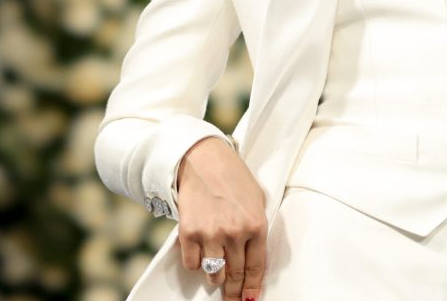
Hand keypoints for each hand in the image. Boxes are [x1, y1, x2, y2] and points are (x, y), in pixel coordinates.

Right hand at [175, 136, 266, 300]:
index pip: (256, 267)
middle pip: (235, 274)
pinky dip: (195, 264)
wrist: (202, 159)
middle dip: (234, 292)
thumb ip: (256, 229)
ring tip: (216, 274)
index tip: (249, 299)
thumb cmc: (232, 177)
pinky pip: (192, 263)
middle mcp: (235, 232)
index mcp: (256, 224)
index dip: (252, 287)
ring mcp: (211, 233)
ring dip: (215, 277)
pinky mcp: (189, 232)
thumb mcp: (256, 200)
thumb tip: (253, 261)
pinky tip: (199, 255)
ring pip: (214, 273)